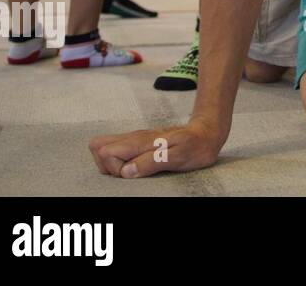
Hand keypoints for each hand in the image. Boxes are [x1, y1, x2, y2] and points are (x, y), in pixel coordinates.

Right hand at [89, 121, 222, 177]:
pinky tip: (136, 166)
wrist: (207, 132)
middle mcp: (134, 138)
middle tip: (130, 172)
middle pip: (98, 146)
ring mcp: (135, 139)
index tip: (133, 172)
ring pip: (105, 147)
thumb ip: (151, 162)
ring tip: (134, 170)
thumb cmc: (195, 145)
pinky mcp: (139, 143)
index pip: (105, 151)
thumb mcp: (177, 157)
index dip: (114, 168)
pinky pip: (117, 149)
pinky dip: (119, 161)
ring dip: (112, 164)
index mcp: (140, 141)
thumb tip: (126, 172)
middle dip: (107, 166)